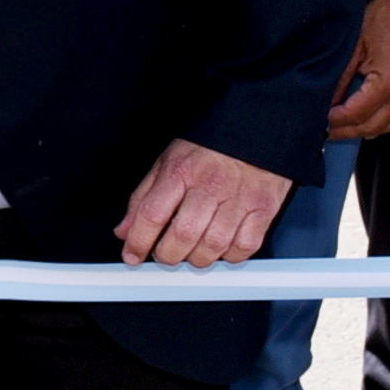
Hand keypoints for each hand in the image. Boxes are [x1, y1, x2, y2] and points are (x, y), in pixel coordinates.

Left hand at [116, 139, 291, 267]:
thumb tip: (126, 231)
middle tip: (165, 254)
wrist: (256, 131)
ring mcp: (240, 198)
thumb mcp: (167, 163)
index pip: (153, 214)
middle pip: (183, 235)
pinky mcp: (264, 208)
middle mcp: (211, 184)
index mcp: (182, 171)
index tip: (132, 255)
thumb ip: (143, 198)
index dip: (138, 241)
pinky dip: (229, 256)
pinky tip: (221, 248)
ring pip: (214, 246)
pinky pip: (244, 247)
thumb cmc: (210, 149)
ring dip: (197, 259)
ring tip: (192, 252)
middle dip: (168, 255)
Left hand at [326, 0, 389, 141]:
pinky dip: (383, 120)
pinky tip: (367, 116)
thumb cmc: (387, 16)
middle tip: (330, 132)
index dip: (338, 121)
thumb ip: (342, 76)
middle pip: (374, 127)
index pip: (358, 114)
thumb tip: (329, 100)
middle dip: (350, 132)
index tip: (324, 122)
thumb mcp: (355, 43)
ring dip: (367, 130)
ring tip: (346, 127)